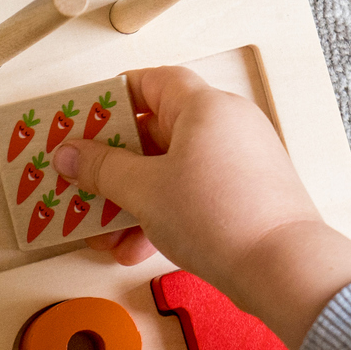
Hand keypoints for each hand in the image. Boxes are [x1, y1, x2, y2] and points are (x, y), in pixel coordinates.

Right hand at [50, 66, 350, 349]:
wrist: (282, 268)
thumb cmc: (217, 216)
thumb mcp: (144, 190)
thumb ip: (101, 168)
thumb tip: (68, 153)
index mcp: (205, 106)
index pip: (151, 81)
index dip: (113, 98)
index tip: (83, 122)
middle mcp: (227, 124)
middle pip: (157, 129)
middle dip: (115, 161)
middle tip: (83, 178)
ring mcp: (241, 160)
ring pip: (173, 168)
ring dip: (134, 197)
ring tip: (104, 229)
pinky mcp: (248, 194)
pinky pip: (194, 193)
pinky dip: (164, 213)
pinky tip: (135, 248)